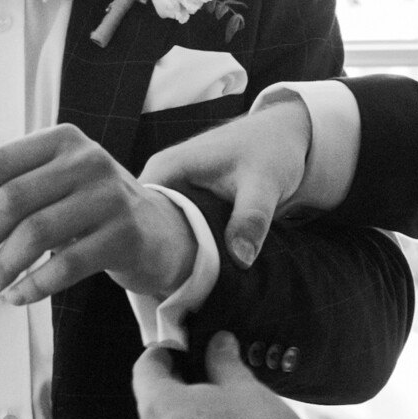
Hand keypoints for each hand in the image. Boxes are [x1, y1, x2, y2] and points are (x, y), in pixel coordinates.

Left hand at [0, 124, 197, 305]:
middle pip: (14, 198)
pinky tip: (18, 297)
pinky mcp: (124, 236)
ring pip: (38, 233)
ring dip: (3, 265)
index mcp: (61, 140)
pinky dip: (34, 286)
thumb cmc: (85, 207)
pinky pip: (67, 265)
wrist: (156, 231)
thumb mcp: (42, 187)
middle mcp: (88, 160)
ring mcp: (110, 197)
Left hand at [131, 331, 300, 418]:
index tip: (177, 348)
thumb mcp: (243, 388)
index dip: (161, 354)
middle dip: (179, 388)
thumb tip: (218, 344)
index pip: (144, 370)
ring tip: (224, 414)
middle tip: (209, 379)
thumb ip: (223, 362)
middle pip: (155, 403)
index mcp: (159, 408)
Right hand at [139, 96, 312, 265]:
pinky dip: (187, 245)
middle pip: (145, 225)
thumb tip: (240, 259)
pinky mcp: (186, 199)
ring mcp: (173, 189)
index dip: (142, 245)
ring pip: (162, 229)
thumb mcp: (263, 183)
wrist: (283, 132)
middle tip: (176, 286)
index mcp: (167, 168)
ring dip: (174, 253)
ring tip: (184, 282)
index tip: (160, 276)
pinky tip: (196, 268)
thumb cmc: (270, 148)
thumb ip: (250, 219)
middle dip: (159, 255)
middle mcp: (162, 178)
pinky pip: (177, 227)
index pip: (134, 213)